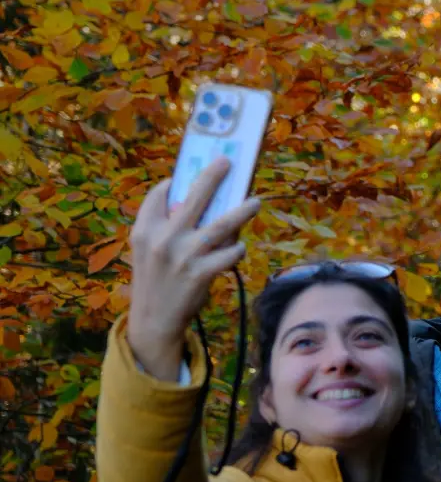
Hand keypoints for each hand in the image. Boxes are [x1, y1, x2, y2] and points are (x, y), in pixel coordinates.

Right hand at [126, 158, 259, 379]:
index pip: (159, 195)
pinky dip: (236, 250)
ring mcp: (183, 256)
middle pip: (193, 199)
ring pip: (220, 225)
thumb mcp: (148, 250)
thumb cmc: (156, 279)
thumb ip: (165, 227)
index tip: (190, 171)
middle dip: (212, 177)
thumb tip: (196, 203)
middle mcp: (163, 239)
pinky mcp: (200, 273)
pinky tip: (238, 248)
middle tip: (227, 162)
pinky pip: (228, 254)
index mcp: (145, 230)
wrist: (154, 319)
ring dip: (241, 212)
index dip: (174, 182)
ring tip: (255, 202)